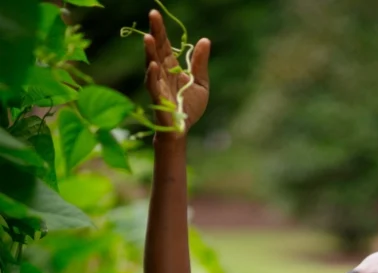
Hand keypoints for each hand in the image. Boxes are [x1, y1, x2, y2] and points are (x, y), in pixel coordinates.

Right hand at [143, 9, 209, 131]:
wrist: (183, 129)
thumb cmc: (189, 107)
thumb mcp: (200, 82)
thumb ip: (200, 63)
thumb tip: (205, 40)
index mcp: (171, 67)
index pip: (164, 45)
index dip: (160, 30)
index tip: (155, 13)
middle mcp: (162, 73)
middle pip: (157, 50)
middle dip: (154, 33)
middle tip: (152, 15)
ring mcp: (158, 86)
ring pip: (151, 66)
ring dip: (149, 53)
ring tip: (148, 38)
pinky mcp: (158, 100)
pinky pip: (153, 86)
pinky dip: (152, 76)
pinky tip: (153, 66)